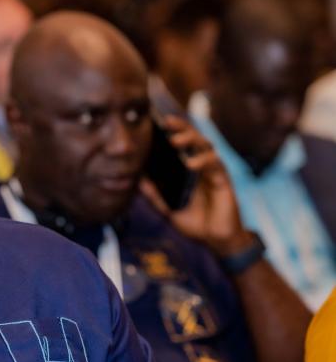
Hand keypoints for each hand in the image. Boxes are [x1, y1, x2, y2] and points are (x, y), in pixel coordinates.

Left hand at [139, 115, 252, 257]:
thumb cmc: (195, 222)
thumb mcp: (169, 209)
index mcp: (189, 169)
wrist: (216, 240)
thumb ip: (155, 195)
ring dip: (191, 140)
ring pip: (205, 146)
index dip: (172, 131)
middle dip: (181, 127)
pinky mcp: (224, 180)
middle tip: (167, 122)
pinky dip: (203, 161)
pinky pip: (215, 165)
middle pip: (194, 138)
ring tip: (175, 141)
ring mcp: (213, 171)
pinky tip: (191, 164)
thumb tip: (138, 180)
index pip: (181, 144)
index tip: (156, 121)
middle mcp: (202, 166)